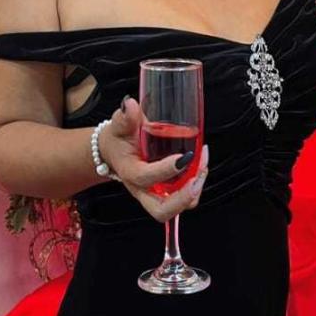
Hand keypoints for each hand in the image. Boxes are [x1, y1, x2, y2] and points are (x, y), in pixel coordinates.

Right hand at [97, 96, 208, 221]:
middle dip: (183, 198)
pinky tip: (200, 165)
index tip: (183, 156)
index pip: (145, 177)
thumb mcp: (118, 126)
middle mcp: (142, 190)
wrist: (113, 151)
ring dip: (194, 191)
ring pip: (178, 208)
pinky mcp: (166, 192)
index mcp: (130, 172)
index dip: (165, 170)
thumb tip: (130, 105)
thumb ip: (125, 117)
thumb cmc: (118, 140)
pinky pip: (184, 198)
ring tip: (202, 165)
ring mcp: (155, 194)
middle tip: (197, 178)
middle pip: (162, 211)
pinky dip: (196, 185)